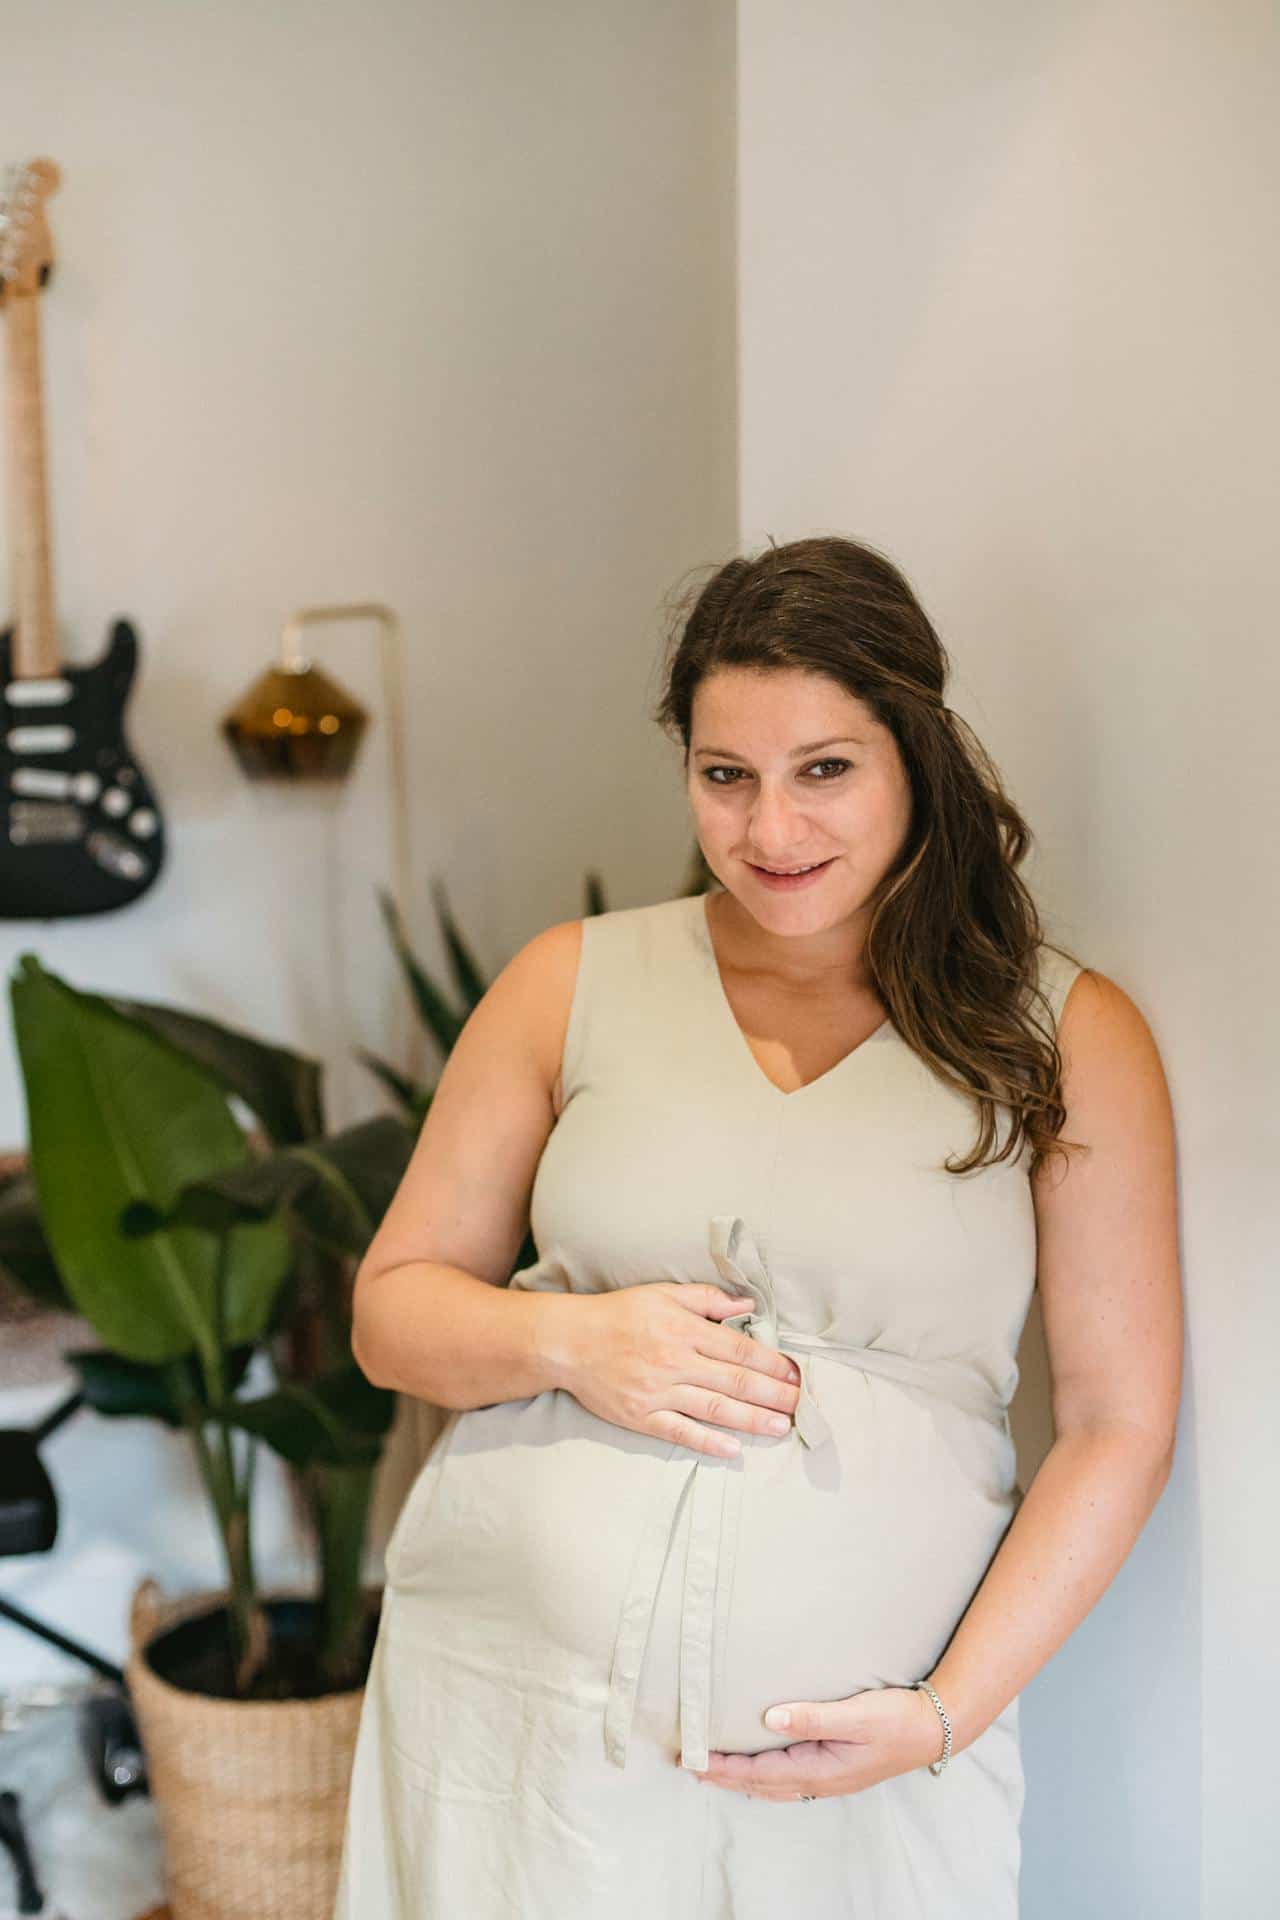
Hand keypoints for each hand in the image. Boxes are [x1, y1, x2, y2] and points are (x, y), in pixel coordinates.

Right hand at [555, 1282, 801, 1457]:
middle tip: (802, 1405)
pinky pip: (680, 1432)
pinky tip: (734, 1450)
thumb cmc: (620, 1314)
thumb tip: (747, 1306)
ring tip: (781, 1427)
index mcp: (683, 1329)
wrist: (569, 1342)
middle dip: (774, 1394)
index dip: (772, 1363)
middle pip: (735, 1382)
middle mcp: (674, 1362)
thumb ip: (707, 1299)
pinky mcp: (641, 1417)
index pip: (740, 1350)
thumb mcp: (663, 1293)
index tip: (796, 1373)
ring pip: (715, 1409)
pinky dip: (708, 1442)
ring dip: (752, 1419)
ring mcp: (658, 1392)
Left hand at [685, 1686, 945, 1799]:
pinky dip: (766, 1777)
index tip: (696, 1759)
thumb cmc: (896, 1719)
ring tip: (716, 1770)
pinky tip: (761, 1769)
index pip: (760, 1772)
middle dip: (726, 1776)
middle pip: (761, 1784)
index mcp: (820, 1769)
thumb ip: (812, 1717)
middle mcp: (820, 1780)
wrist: (934, 1730)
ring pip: (774, 1785)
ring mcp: (829, 1778)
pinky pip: (789, 1780)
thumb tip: (769, 1718)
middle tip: (690, 1766)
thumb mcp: (855, 1715)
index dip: (726, 1767)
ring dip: (742, 1778)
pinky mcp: (837, 1770)